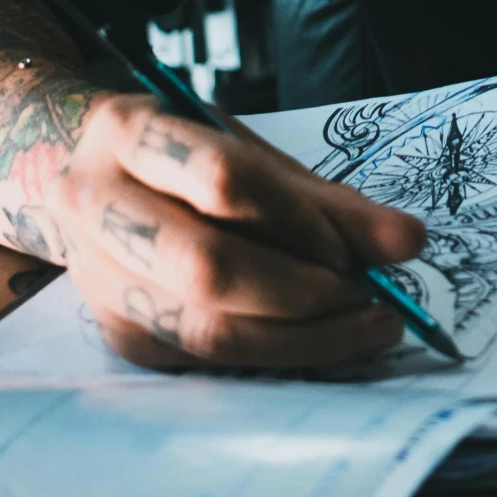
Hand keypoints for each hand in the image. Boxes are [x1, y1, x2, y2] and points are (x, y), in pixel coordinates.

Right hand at [46, 96, 425, 370]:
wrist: (89, 179)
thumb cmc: (186, 159)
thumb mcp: (251, 152)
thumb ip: (328, 201)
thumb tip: (407, 242)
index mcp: (128, 133)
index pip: (223, 180)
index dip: (301, 220)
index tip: (360, 246)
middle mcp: (93, 205)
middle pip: (206, 267)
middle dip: (304, 292)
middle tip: (371, 297)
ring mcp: (98, 279)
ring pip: (207, 330)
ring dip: (303, 339)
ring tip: (366, 327)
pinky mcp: (119, 335)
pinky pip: (208, 363)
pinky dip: (277, 356)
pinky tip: (322, 342)